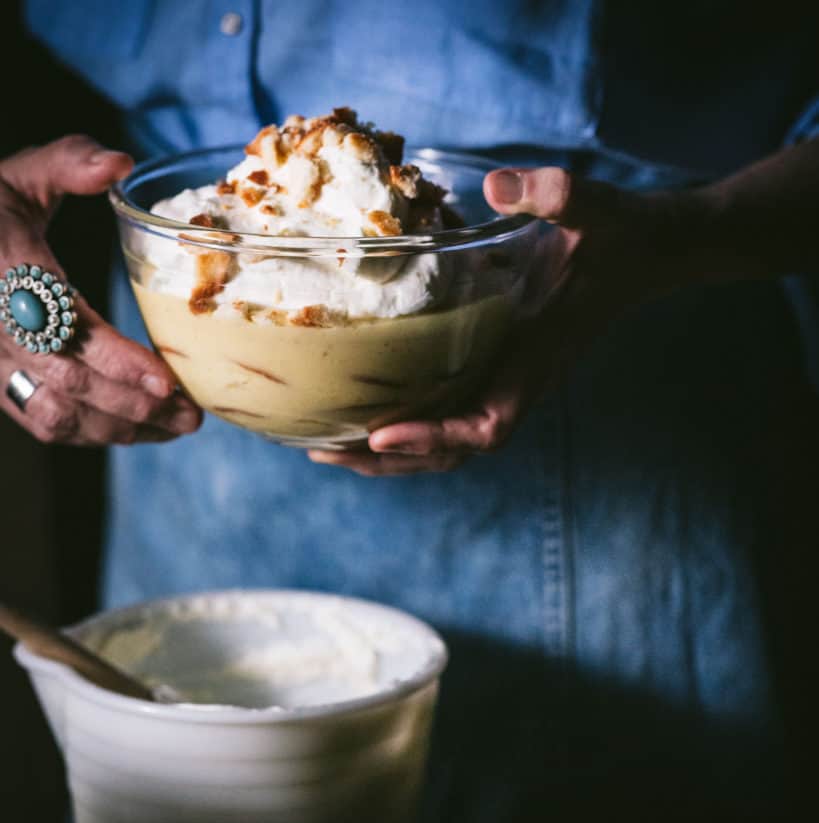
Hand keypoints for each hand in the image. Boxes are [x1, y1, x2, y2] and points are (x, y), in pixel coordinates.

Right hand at [0, 135, 201, 444]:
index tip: (168, 380)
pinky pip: (41, 420)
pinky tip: (135, 428)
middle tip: (192, 415)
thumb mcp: (18, 173)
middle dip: (136, 406)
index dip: (118, 361)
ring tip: (175, 427)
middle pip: (69, 384)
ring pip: (55, 414)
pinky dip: (91, 433)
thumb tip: (120, 163)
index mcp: (6, 270)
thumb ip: (68, 162)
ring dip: (120, 429)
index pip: (66, 328)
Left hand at [309, 166, 685, 475]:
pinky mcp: (498, 368)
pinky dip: (407, 426)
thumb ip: (556, 195)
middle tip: (324, 452)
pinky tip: (364, 414)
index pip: (486, 425)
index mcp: (537, 360)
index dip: (434, 436)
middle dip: (391, 459)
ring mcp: (508, 380)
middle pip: (452, 451)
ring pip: (448, 442)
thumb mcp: (592, 207)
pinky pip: (450, 413)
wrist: (648, 251)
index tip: (380, 433)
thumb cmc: (621, 235)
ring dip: (391, 454)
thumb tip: (497, 186)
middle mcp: (519, 383)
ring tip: (327, 448)